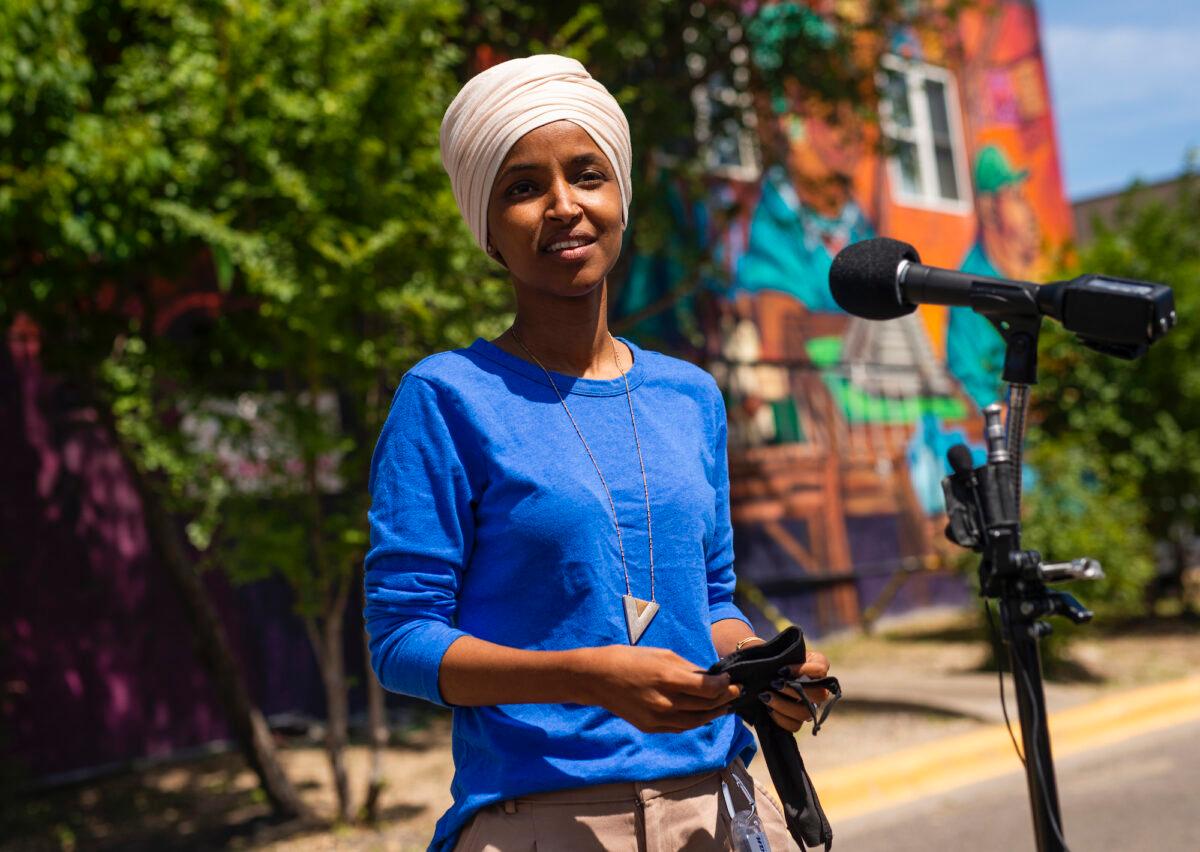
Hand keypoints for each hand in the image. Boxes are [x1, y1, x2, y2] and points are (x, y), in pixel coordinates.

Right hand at [578, 645, 741, 733]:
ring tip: (725, 706)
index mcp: (667, 679)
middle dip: (724, 699)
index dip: (724, 686)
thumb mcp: (662, 655)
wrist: (598, 679)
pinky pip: (681, 727)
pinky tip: (704, 715)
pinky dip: (696, 722)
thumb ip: (688, 669)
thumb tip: (710, 678)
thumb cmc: (630, 659)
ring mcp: (657, 718)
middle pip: (705, 706)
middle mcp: (664, 703)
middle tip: (736, 692)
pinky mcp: (651, 727)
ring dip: (714, 714)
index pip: (707, 689)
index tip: (731, 680)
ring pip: (696, 721)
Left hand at [759, 649, 830, 732]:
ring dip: (784, 705)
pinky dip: (780, 719)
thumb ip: (775, 651)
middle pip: (819, 695)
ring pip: (806, 713)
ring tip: (765, 697)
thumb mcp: (774, 650)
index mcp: (817, 665)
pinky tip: (768, 709)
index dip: (804, 670)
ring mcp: (809, 705)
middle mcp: (818, 687)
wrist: (760, 672)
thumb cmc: (769, 657)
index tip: (781, 670)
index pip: (821, 668)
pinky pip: (795, 726)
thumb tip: (763, 652)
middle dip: (794, 690)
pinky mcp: (797, 719)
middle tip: (774, 684)